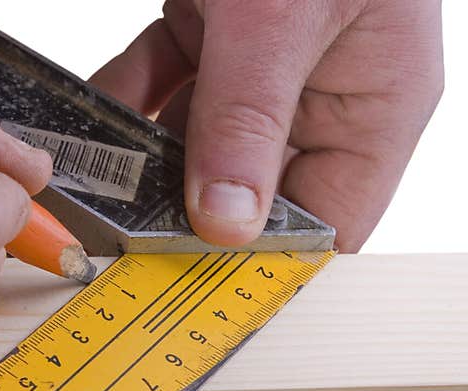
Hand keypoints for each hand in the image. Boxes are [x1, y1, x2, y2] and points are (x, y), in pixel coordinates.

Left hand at [90, 0, 443, 250]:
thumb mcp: (281, 15)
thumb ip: (249, 117)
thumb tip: (226, 223)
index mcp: (376, 102)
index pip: (329, 222)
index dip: (269, 264)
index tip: (197, 287)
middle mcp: (324, 93)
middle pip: (254, 190)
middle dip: (188, 213)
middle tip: (123, 238)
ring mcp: (266, 64)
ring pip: (201, 143)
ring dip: (146, 164)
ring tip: (94, 188)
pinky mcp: (218, 30)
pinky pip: (167, 87)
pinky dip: (128, 103)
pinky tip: (91, 122)